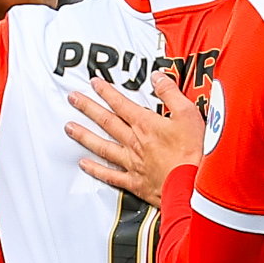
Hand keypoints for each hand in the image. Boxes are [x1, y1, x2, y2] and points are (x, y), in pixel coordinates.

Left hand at [67, 77, 200, 203]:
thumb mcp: (188, 114)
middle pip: (106, 121)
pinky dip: (96, 170)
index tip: (94, 83)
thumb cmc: (194, 153)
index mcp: (146, 125)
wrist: (192, 185)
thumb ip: (171, 93)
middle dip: (88, 108)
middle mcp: (135, 142)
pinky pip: (111, 175)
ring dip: (84, 136)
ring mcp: (133, 163)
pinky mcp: (135, 182)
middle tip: (73, 99)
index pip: (121, 103)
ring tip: (69, 128)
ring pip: (103, 146)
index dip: (106, 92)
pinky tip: (84, 165)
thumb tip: (158, 77)